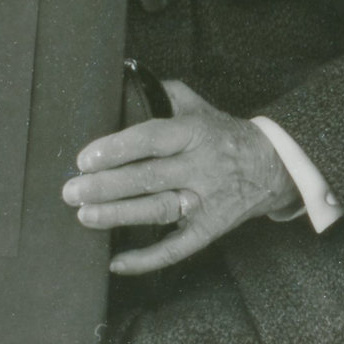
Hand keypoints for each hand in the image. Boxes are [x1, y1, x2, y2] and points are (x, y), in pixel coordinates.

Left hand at [61, 79, 299, 275]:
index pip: (152, 139)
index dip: (117, 149)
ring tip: (84, 217)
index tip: (85, 158)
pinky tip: (116, 262)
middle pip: (149, 178)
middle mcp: (201, 167)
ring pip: (158, 211)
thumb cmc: (220, 133)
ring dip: (119, 216)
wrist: (272, 166)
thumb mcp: (197, 106)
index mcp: (195, 133)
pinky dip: (147, 259)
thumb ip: (162, 94)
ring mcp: (206, 202)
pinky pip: (177, 249)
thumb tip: (123, 81)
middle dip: (106, 186)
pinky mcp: (210, 230)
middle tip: (71, 191)